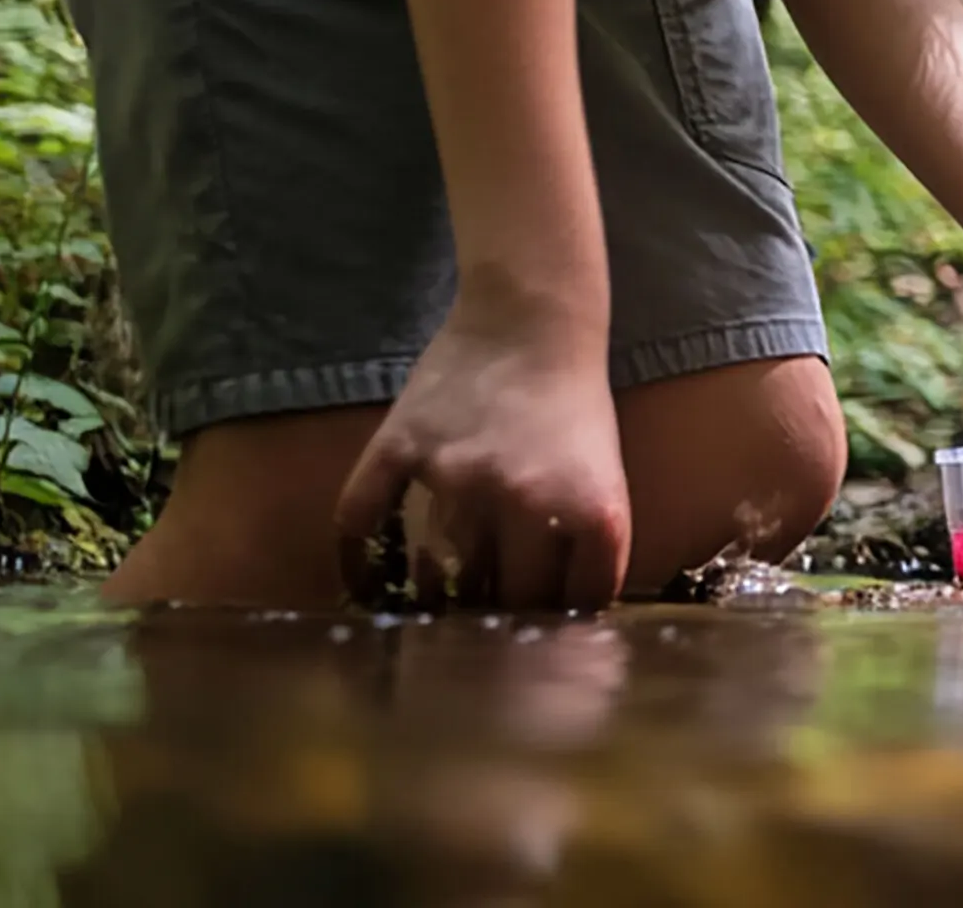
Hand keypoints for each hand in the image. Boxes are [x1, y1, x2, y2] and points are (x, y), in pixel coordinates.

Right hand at [334, 313, 629, 609]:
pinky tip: (363, 586)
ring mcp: (456, 474)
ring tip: (433, 608)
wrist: (531, 320)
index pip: (573, 602)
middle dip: (499, 619)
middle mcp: (523, 498)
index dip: (562, 630)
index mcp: (590, 508)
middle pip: (504, 596)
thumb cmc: (576, 404)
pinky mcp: (402, 446)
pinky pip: (362, 518)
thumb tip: (557, 614)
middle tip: (486, 632)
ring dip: (435, 595)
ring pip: (437, 568)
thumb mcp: (606, 477)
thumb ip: (585, 544)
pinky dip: (357, 561)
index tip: (547, 642)